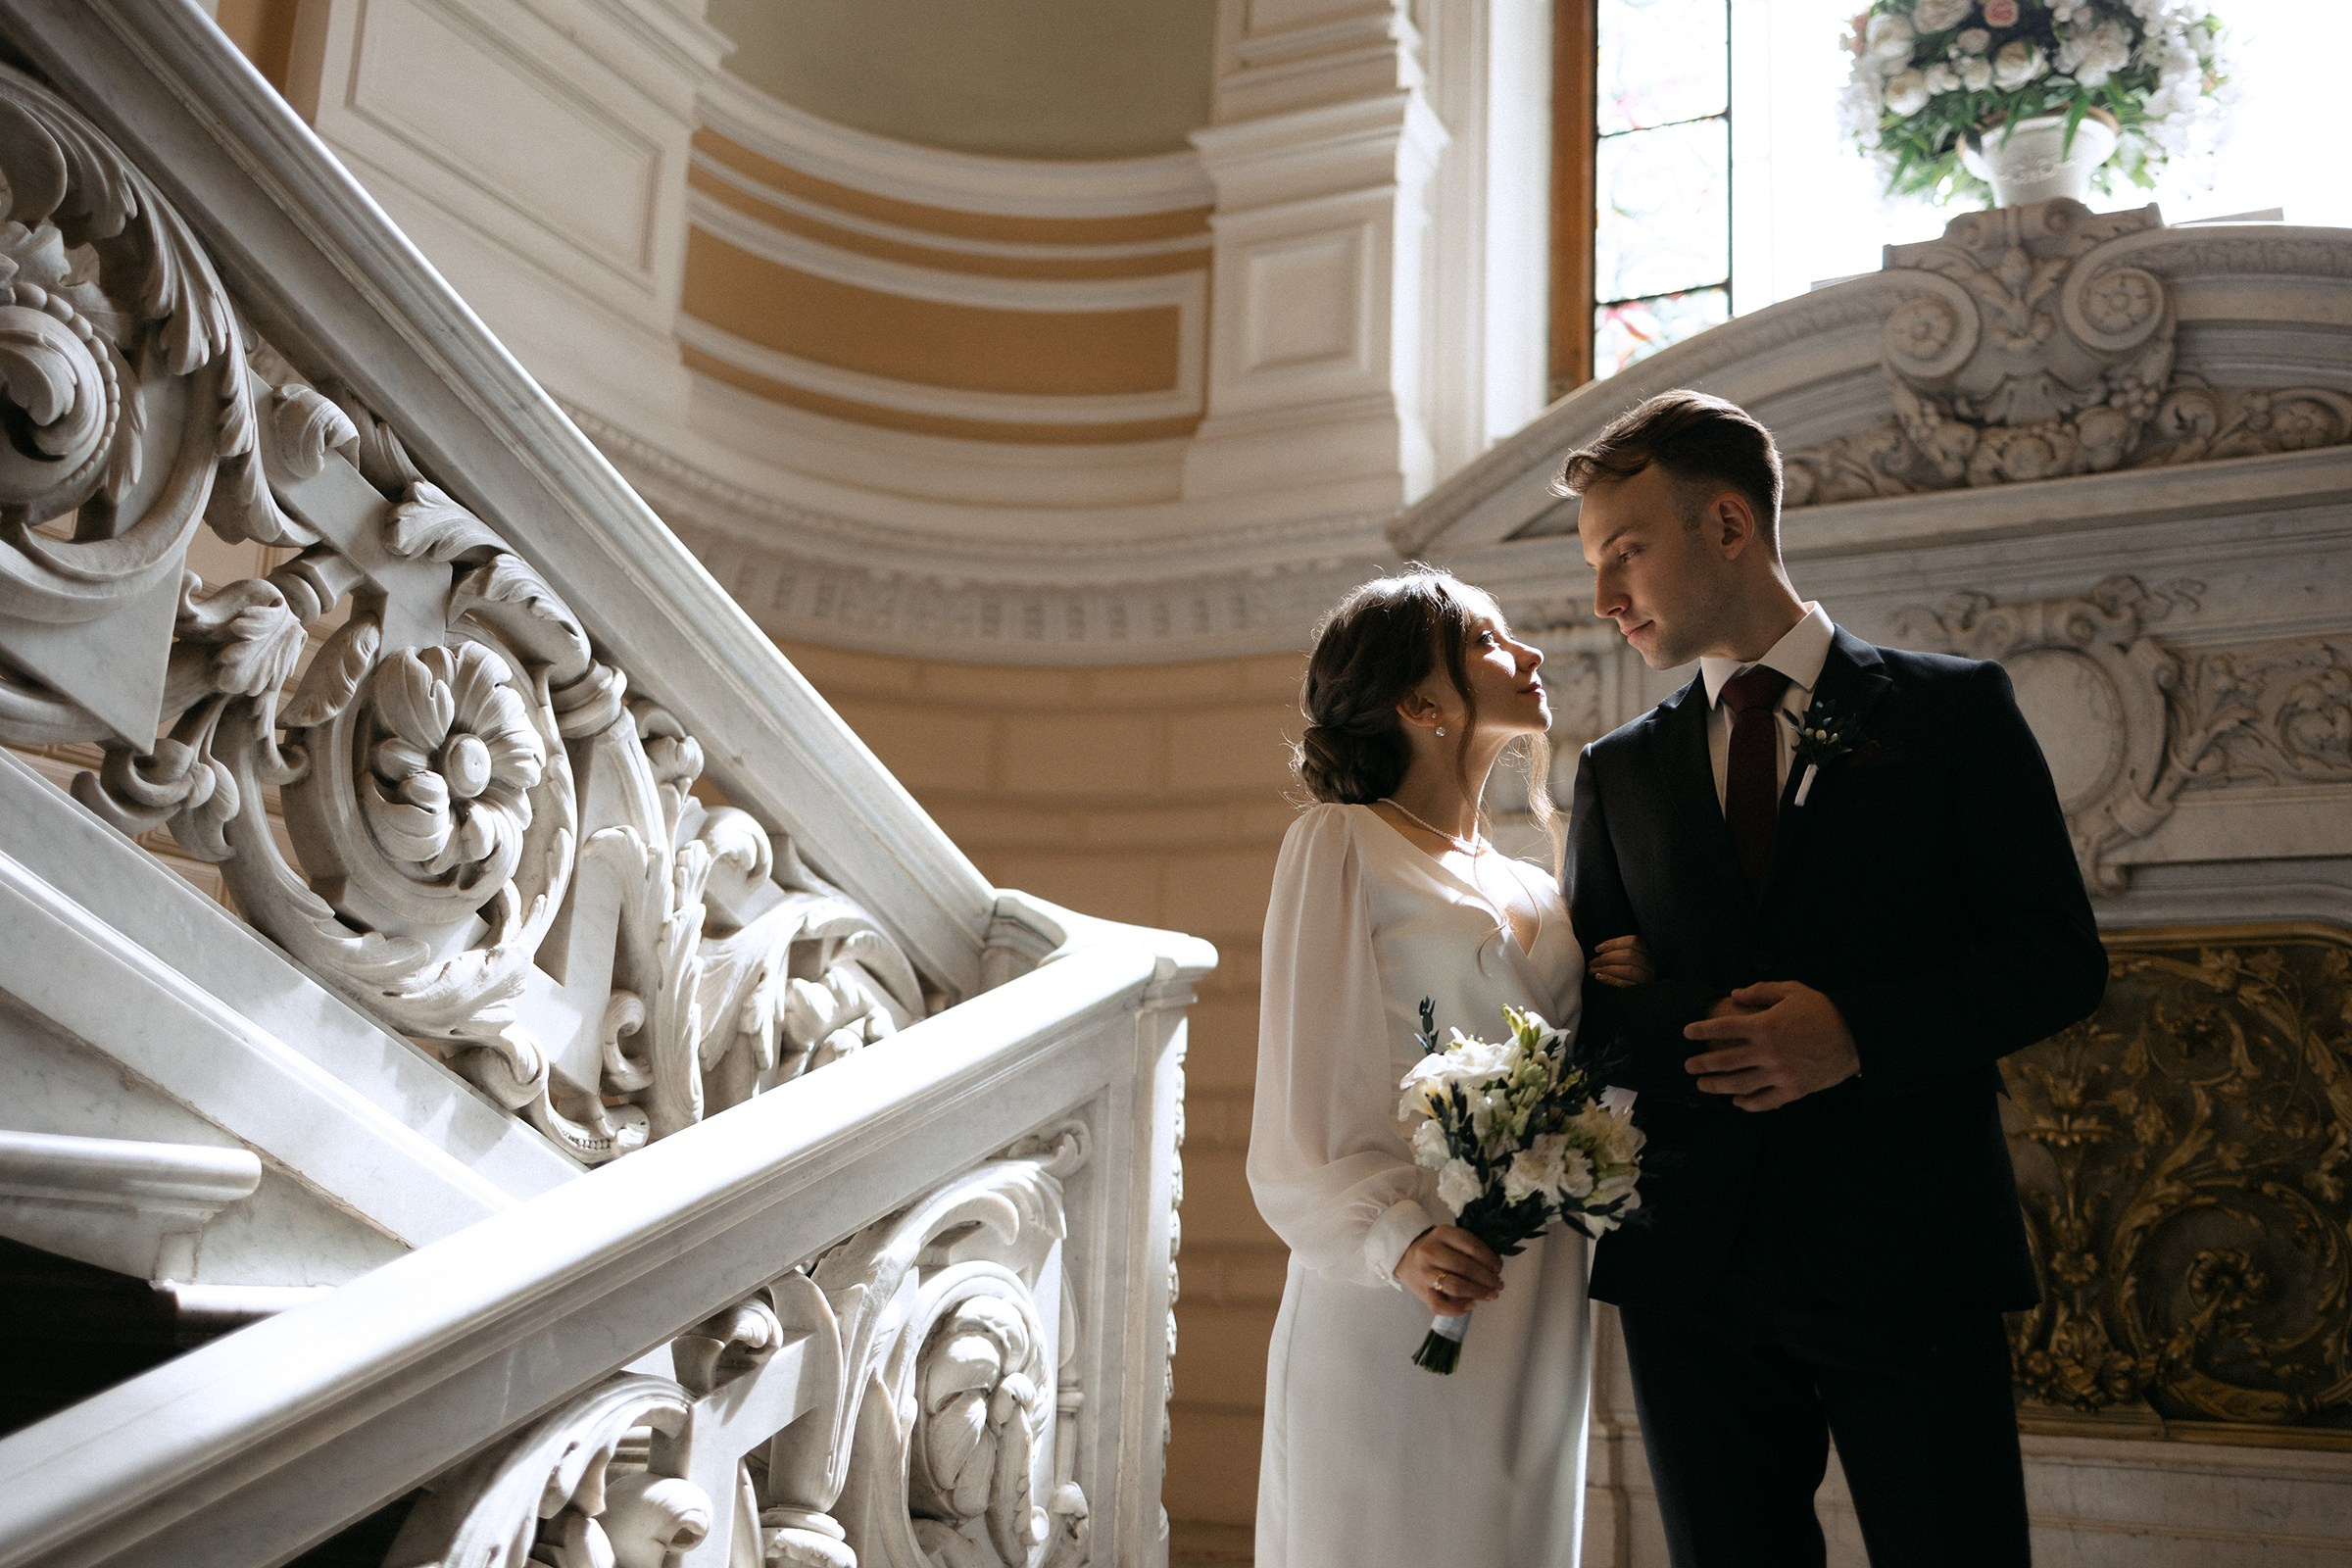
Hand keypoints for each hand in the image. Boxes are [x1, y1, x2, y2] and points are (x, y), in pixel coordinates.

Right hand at [1395, 1225, 1503, 1315]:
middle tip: (1499, 1285)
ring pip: (1456, 1286)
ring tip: (1490, 1295)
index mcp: (1442, 1233)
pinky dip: (1458, 1309)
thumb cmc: (1435, 1249)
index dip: (1490, 1259)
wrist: (1404, 1257)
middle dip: (1488, 1279)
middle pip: (1466, 1267)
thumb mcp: (1449, 1239)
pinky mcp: (1421, 1292)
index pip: (1472, 1246)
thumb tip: (1495, 1269)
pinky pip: (1440, 1306)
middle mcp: (1431, 1251)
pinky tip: (1471, 1305)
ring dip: (1478, 1292)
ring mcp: (1425, 1273)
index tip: (1499, 1268)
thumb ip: (1468, 1249)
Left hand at [1587, 934, 1653, 988]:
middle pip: (1629, 955)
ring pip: (1628, 969)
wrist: (1635, 994)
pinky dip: (1610, 980)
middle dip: (1607, 958)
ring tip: (1593, 971)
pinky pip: (1626, 984)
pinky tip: (1600, 977)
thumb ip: (1615, 951)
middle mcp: (1650, 963)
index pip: (1633, 941)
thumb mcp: (1622, 957)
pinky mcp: (1642, 989)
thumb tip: (1600, 949)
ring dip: (1607, 969)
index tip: (1598, 949)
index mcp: (1646, 950)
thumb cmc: (1623, 970)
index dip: (1614, 943)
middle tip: (1592, 962)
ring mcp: (1647, 977)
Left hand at [1681, 980, 1859, 1111]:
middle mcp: (1768, 1052)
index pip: (1723, 1028)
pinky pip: (1766, 1101)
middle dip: (1703, 1064)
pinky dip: (1749, 1104)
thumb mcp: (1791, 990)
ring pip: (1740, 1084)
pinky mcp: (1794, 1090)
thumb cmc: (1822, 1010)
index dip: (1702, 1030)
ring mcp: (1780, 1074)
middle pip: (1725, 1061)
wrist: (1855, 1036)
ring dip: (1718, 1086)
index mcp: (1764, 1026)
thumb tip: (1734, 994)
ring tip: (1702, 1086)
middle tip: (1688, 1066)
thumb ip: (1760, 991)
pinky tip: (1737, 1103)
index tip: (1687, 1033)